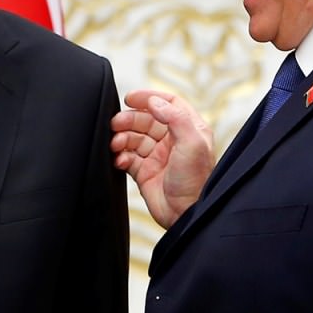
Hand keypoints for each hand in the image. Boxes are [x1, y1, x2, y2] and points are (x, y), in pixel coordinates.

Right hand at [110, 90, 214, 228]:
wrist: (185, 215)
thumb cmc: (196, 182)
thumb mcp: (193, 144)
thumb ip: (176, 118)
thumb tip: (155, 102)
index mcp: (189, 129)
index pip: (168, 103)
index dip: (149, 98)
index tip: (131, 98)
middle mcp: (173, 141)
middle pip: (146, 119)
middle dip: (129, 119)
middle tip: (115, 123)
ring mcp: (158, 156)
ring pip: (134, 137)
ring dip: (122, 137)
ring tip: (115, 144)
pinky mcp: (145, 172)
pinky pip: (128, 157)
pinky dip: (121, 156)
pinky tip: (120, 160)